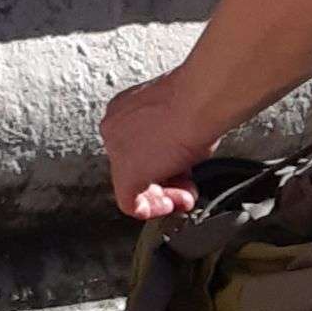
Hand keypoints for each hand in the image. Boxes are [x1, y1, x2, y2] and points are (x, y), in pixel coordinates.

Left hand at [101, 71, 209, 222]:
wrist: (197, 101)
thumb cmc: (196, 101)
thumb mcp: (178, 118)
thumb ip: (168, 138)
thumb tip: (179, 155)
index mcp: (124, 109)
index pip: (137, 146)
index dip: (163, 161)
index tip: (181, 167)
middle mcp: (114, 127)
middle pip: (136, 165)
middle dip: (165, 180)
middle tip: (185, 186)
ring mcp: (116, 150)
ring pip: (133, 184)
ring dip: (165, 194)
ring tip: (186, 194)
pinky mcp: (125, 173)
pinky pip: (130, 203)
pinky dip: (152, 209)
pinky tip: (171, 204)